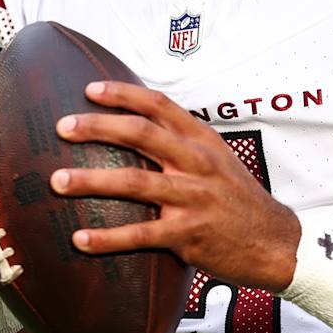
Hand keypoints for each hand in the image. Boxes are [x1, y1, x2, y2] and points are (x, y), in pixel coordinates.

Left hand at [52, 81, 300, 292]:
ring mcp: (192, 198)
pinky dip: (108, 238)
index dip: (123, 94)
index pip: (158, 105)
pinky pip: (140, 234)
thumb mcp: (217, 160)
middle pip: (141, 134)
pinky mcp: (188, 234)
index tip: (90, 89)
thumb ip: (181, 143)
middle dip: (97, 127)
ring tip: (58, 181)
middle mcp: (196, 164)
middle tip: (62, 126)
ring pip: (134, 183)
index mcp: (201, 141)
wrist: (275, 242)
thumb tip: (137, 126)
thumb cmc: (237, 200)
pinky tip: (81, 239)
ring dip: (91, 180)